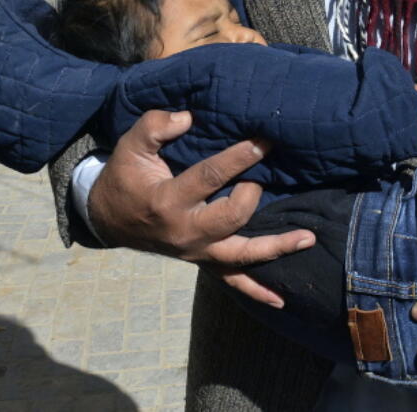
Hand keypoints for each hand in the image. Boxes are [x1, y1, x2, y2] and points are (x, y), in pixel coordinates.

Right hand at [88, 109, 314, 306]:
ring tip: (308, 237)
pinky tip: (281, 299)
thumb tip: (189, 116)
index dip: (240, 157)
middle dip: (252, 193)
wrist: (109, 220)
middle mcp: (186, 232)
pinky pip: (232, 281)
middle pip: (232, 217)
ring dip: (277, 247)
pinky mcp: (202, 261)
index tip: (264, 141)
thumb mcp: (129, 146)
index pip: (211, 177)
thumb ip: (155, 126)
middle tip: (262, 172)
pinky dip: (257, 290)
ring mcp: (196, 252)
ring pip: (242, 255)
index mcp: (168, 201)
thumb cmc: (124, 178)